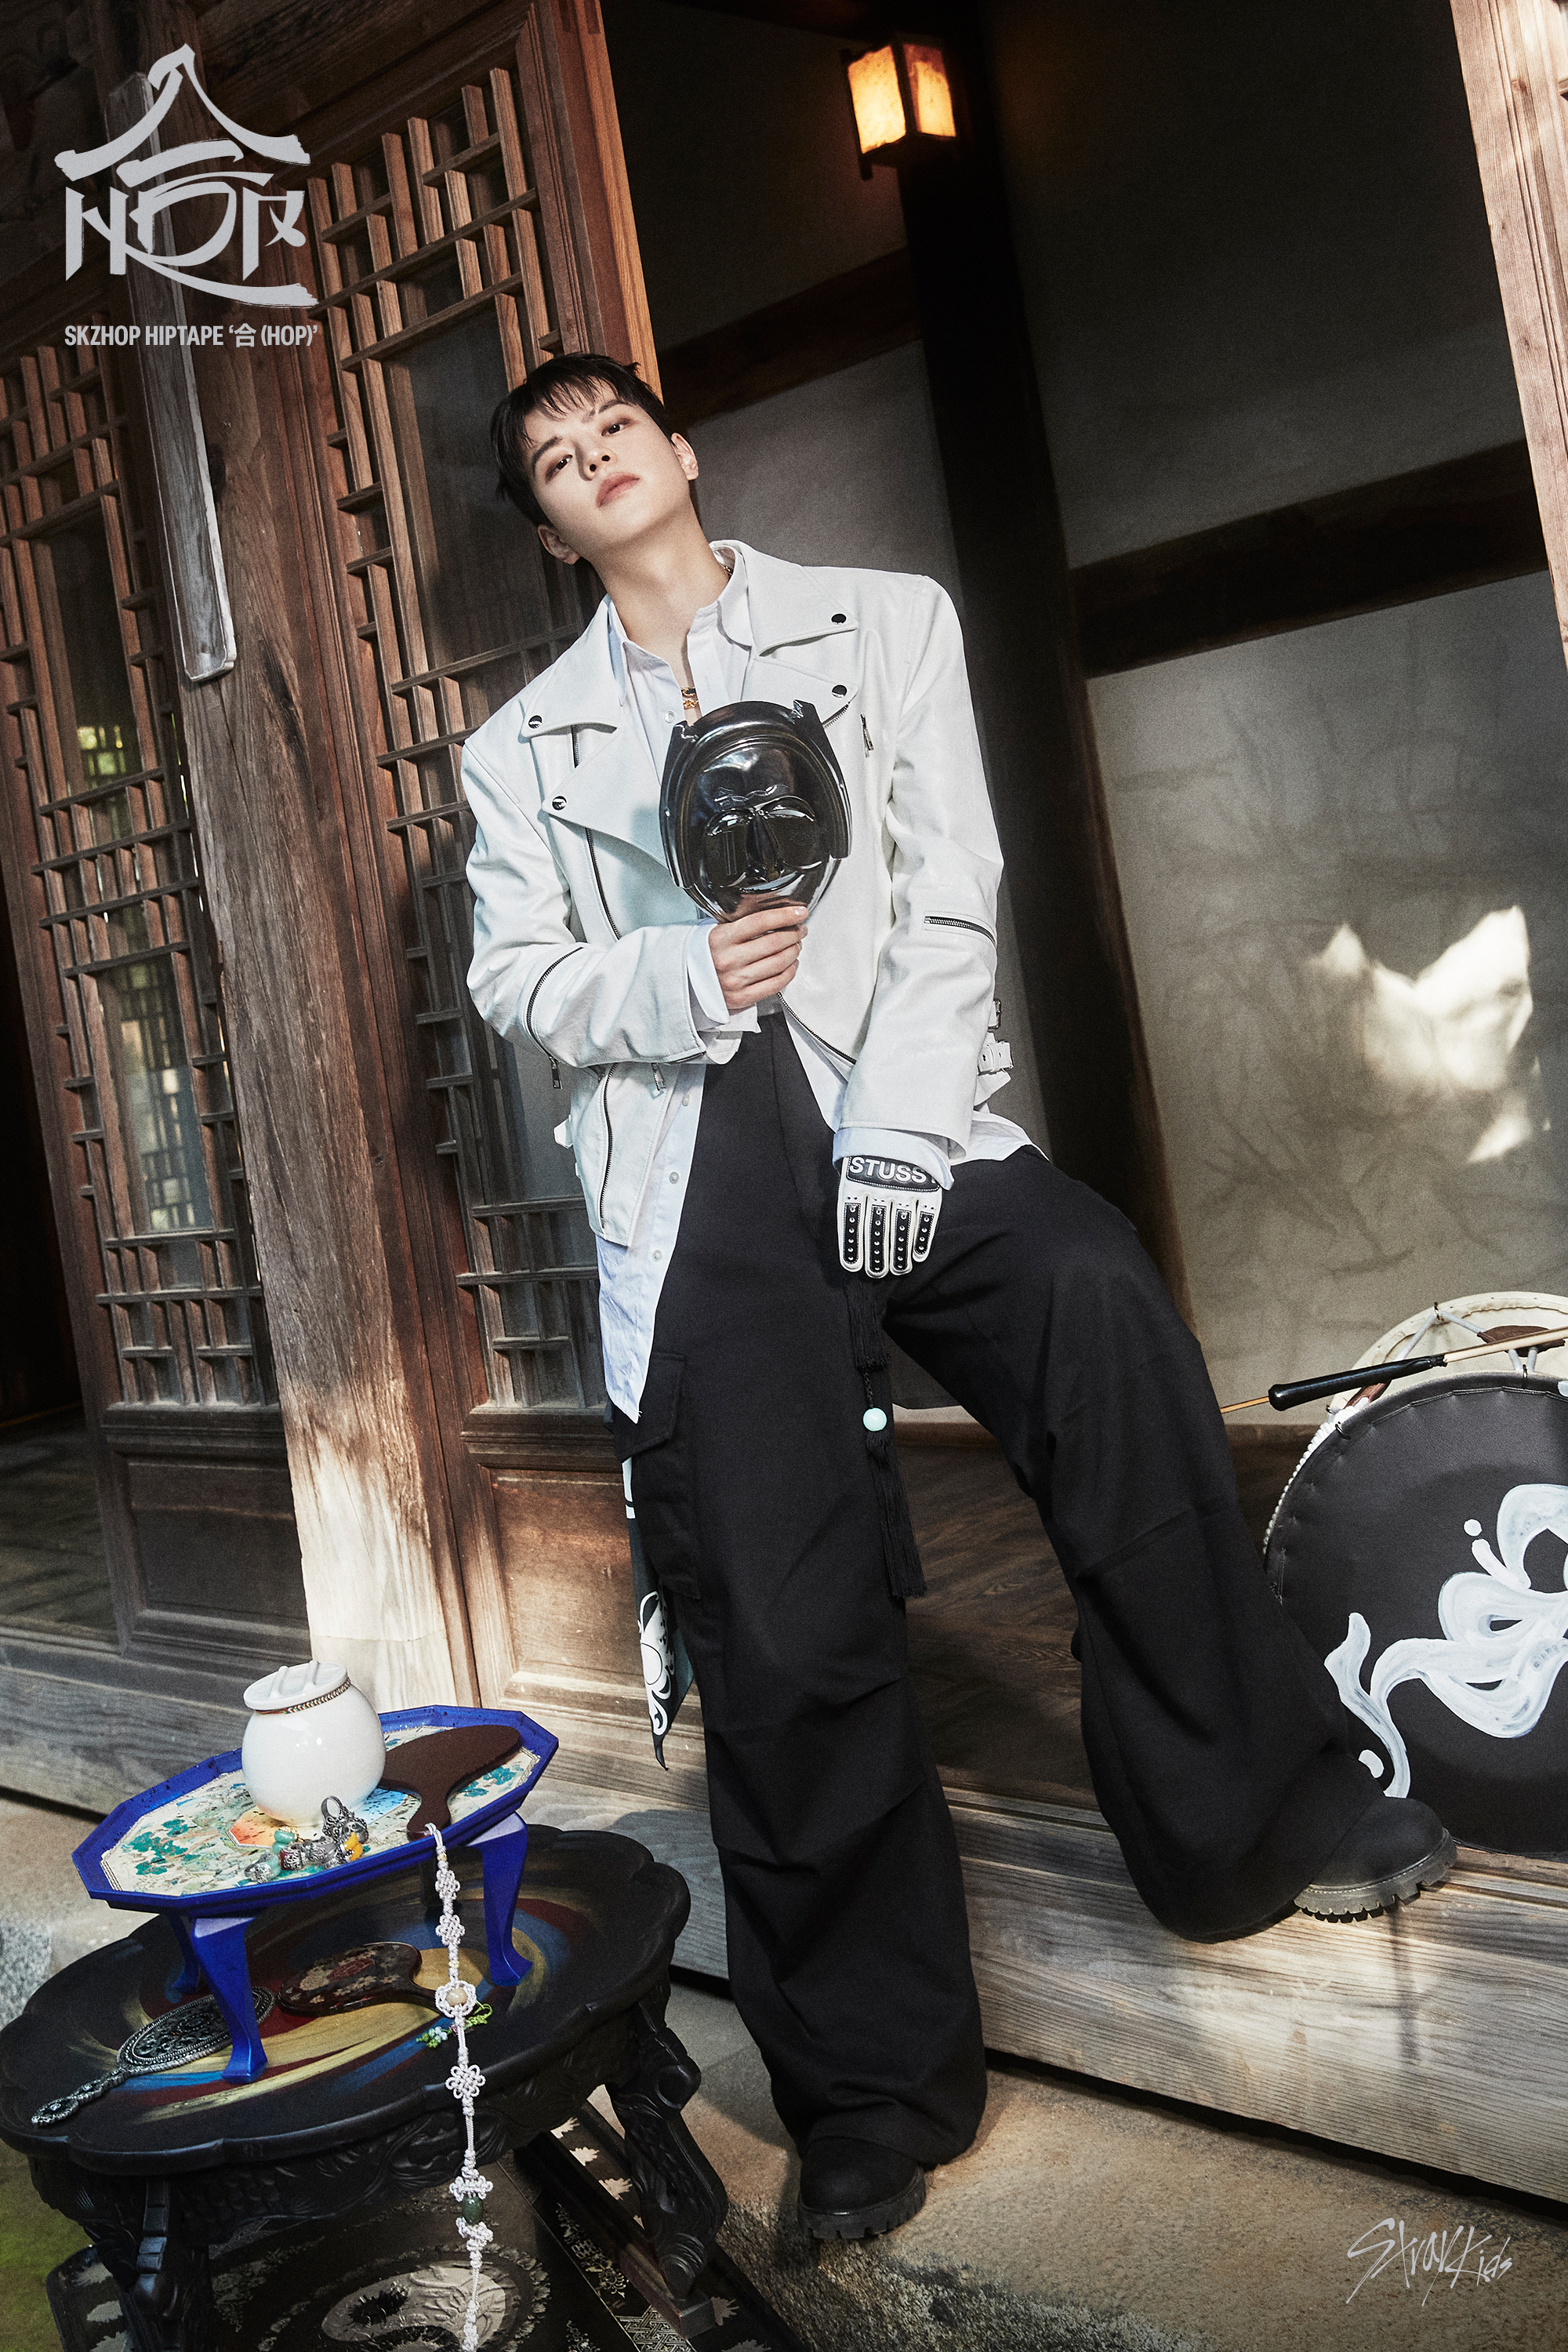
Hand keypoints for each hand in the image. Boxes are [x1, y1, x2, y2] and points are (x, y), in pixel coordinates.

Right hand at [708, 896, 807, 1011]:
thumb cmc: (705, 954)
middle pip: (774, 942)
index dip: (785, 915)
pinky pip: (776, 983)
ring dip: (794, 951)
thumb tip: (777, 916)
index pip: (760, 922)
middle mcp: (728, 960)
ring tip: (796, 945)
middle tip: (799, 929)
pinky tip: (791, 964)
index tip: (799, 913)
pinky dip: (790, 972)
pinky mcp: (742, 998)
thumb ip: (742, 924)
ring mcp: (736, 980)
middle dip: (794, 933)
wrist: (687, 981)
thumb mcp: (716, 931)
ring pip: (779, 963)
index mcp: (721, 939)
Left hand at [838, 1151, 942, 1277]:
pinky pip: (926, 1218)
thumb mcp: (852, 1166)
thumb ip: (851, 1193)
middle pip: (877, 1229)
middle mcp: (880, 1188)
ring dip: (898, 1253)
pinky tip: (918, 1256)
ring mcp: (906, 1188)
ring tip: (897, 1269)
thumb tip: (849, 1227)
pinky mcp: (928, 1187)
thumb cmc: (871, 1153)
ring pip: (901, 1228)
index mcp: (856, 1182)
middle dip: (876, 1256)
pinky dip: (922, 1239)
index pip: (852, 1220)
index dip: (854, 1245)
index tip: (853, 1266)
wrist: (901, 1125)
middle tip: (876, 1273)